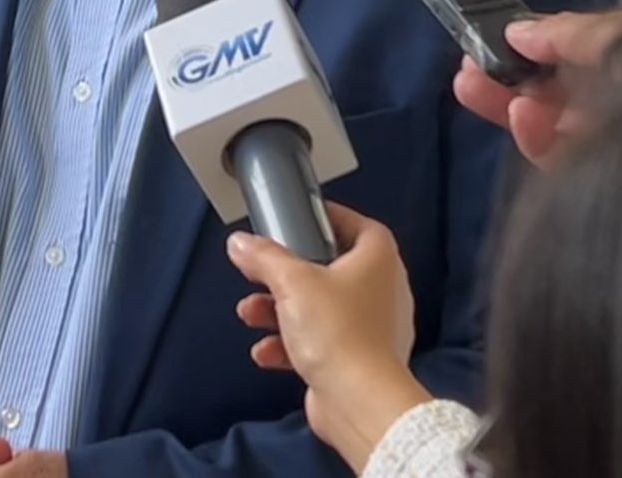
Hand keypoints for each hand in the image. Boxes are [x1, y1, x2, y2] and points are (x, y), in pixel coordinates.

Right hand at [229, 204, 430, 470]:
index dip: (331, 219)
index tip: (300, 219)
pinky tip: (266, 352)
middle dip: (287, 274)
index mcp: (379, 262)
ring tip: (250, 314)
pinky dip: (291, 344)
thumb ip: (263, 257)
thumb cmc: (337, 331)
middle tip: (260, 273)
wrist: (360, 402)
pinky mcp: (357, 362)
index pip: (361, 226)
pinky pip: (320, 343)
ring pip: (319, 308)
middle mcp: (382, 292)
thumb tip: (240, 243)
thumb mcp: (292, 282)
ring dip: (280, 310)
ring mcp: (371, 330)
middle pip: (329, 269)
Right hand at [452, 10, 621, 167]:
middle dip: (504, 79)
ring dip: (508, 104)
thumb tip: (518, 30)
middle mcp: (619, 102)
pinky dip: (533, 137)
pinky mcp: (602, 178)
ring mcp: (611, 142)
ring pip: (546, 126)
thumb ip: (569, 34)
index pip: (567, 55)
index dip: (527, 47)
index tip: (489, 39)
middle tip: (466, 69)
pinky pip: (558, 159)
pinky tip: (520, 114)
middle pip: (550, 92)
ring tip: (476, 84)